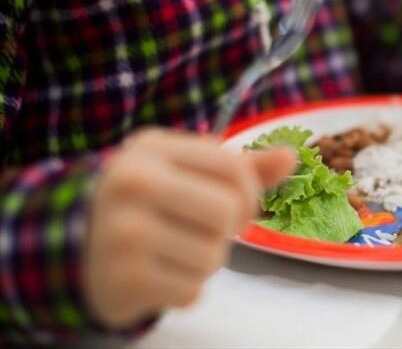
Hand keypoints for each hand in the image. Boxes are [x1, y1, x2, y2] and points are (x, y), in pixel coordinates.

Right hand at [83, 128, 295, 327]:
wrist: (72, 245)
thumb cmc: (144, 202)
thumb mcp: (181, 170)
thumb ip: (238, 167)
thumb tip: (291, 157)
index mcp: (152, 148)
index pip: (234, 167)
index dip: (248, 193)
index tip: (234, 204)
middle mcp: (133, 184)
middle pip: (226, 212)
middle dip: (227, 229)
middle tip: (205, 231)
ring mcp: (124, 232)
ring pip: (212, 256)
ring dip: (206, 261)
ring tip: (177, 251)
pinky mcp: (123, 277)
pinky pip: (192, 290)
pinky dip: (186, 288)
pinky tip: (161, 274)